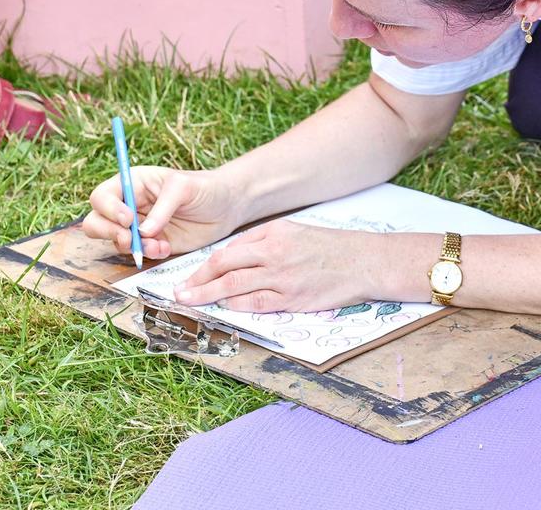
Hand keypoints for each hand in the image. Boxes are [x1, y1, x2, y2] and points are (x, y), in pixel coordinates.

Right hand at [83, 165, 242, 259]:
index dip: (108, 209)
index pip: (103, 195)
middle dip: (108, 232)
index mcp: (133, 183)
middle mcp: (129, 205)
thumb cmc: (205, 188)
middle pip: (96, 221)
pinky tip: (166, 248)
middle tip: (129, 239)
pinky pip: (137, 254)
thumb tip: (143, 231)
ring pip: (114, 241)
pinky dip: (148, 254)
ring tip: (157, 245)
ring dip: (132, 247)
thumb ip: (163, 207)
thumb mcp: (185, 188)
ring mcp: (138, 227)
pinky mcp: (151, 244)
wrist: (227, 207)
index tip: (127, 218)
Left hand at [171, 220, 382, 312]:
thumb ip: (262, 240)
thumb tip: (232, 255)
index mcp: (273, 234)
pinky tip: (223, 308)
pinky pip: (256, 304)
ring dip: (208, 296)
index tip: (188, 277)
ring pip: (234, 287)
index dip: (203, 266)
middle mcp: (274, 254)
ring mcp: (282, 278)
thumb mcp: (294, 231)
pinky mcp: (292, 299)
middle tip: (178, 293)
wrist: (362, 262)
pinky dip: (236, 306)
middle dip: (197, 282)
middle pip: (224, 268)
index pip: (228, 251)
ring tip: (190, 303)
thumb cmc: (328, 247)